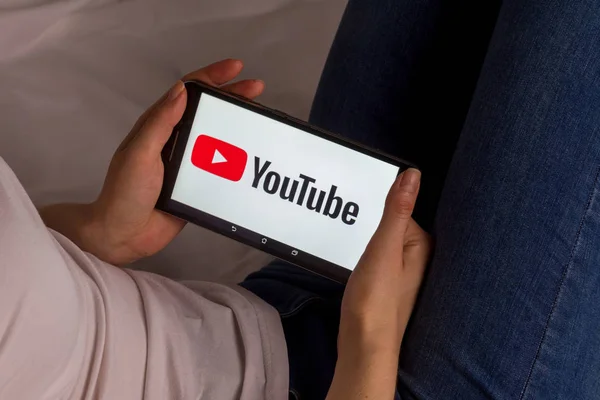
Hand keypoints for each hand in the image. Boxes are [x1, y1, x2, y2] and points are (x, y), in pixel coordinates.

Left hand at [41, 59, 264, 265]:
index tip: (237, 68)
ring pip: (218, 135)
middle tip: (258, 89)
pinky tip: (252, 156)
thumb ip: (160, 122)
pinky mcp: (197, 184)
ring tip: (261, 119)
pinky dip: (237, 156)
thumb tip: (183, 88)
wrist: (124, 235)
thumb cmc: (126, 191)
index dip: (212, 76)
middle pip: (208, 110)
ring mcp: (188, 162)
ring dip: (238, 125)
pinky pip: (221, 165)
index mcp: (159, 126)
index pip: (187, 91)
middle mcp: (175, 139)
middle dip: (233, 96)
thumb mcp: (140, 153)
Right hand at [327, 168, 430, 399]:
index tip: (357, 208)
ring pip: (382, 244)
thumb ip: (396, 210)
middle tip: (349, 230)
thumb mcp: (385, 247)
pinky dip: (364, 257)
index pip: (400, 210)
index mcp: (422, 246)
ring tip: (350, 247)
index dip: (378, 209)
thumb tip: (412, 175)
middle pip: (390, 227)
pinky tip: (354, 264)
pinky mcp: (386, 286)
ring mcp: (401, 275)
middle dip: (371, 225)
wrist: (363, 344)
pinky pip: (376, 259)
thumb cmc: (376, 298)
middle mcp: (417, 260)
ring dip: (366, 242)